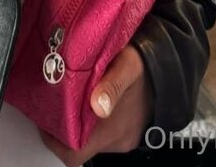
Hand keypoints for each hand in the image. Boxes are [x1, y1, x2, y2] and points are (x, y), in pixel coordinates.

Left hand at [38, 45, 153, 166]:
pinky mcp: (124, 132)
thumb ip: (112, 84)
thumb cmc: (146, 63)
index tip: (46, 119)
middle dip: (63, 128)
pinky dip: (90, 119)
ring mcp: (120, 138)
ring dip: (77, 121)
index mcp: (114, 129)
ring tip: (69, 96)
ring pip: (89, 138)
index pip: (74, 152)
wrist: (169, 66)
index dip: (55, 140)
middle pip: (78, 146)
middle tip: (54, 104)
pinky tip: (88, 98)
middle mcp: (116, 140)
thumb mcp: (127, 64)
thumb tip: (97, 105)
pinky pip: (100, 132)